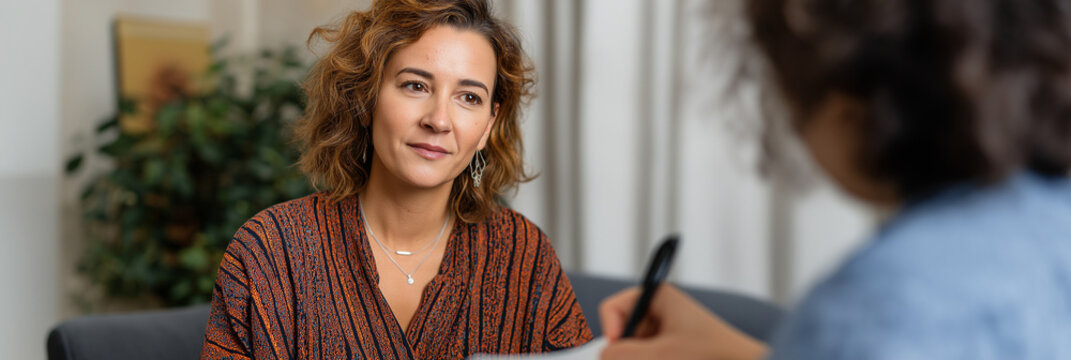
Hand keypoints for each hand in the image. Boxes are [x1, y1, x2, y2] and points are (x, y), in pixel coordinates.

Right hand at [598, 285, 767, 359]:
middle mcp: (661, 311)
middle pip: (623, 332)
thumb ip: (622, 354)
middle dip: (628, 353)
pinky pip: (649, 355)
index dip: (612, 330)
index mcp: (659, 296)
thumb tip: (605, 355)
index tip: (619, 348)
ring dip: (641, 359)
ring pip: (635, 349)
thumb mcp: (659, 356)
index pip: (615, 308)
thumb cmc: (709, 356)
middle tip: (650, 358)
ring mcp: (667, 332)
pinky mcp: (672, 350)